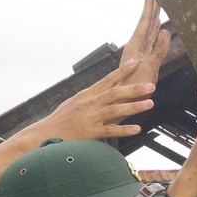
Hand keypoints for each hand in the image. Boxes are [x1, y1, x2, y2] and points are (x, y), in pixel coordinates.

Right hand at [33, 57, 155, 142]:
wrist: (44, 134)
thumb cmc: (61, 119)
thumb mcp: (75, 102)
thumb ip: (90, 96)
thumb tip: (104, 89)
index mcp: (87, 94)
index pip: (108, 79)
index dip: (123, 71)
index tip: (137, 62)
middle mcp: (90, 104)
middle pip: (115, 93)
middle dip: (134, 88)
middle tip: (151, 85)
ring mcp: (90, 118)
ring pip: (116, 110)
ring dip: (134, 106)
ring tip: (150, 103)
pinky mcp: (90, 133)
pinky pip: (110, 131)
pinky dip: (124, 130)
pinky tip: (137, 128)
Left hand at [118, 0, 171, 82]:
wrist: (123, 103)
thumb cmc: (134, 88)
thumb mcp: (148, 69)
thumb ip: (158, 51)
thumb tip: (166, 31)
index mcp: (136, 44)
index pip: (145, 19)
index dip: (149, 3)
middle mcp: (137, 45)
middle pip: (147, 20)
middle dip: (152, 5)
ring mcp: (140, 52)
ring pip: (149, 29)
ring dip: (154, 16)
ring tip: (159, 3)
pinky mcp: (144, 59)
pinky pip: (152, 40)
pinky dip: (156, 31)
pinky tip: (159, 27)